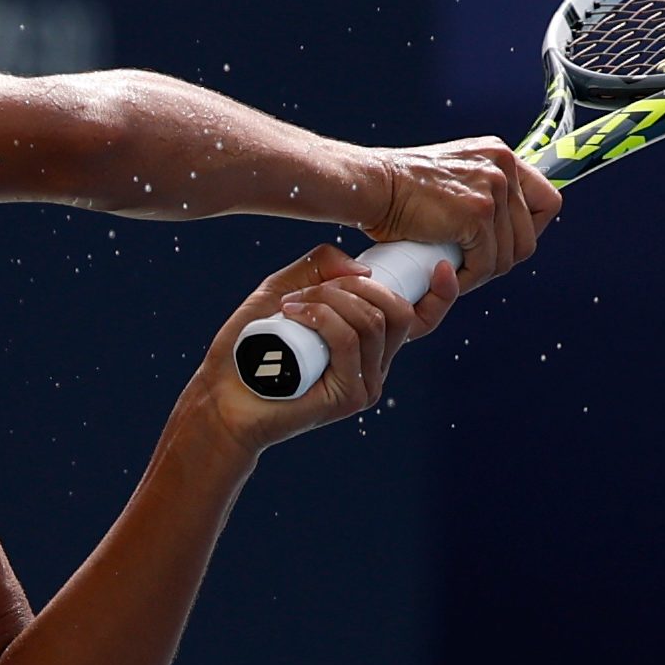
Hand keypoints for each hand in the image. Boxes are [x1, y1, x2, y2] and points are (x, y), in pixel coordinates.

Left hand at [187, 243, 461, 452]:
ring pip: (370, 321)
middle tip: (305, 292)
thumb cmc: (250, 344)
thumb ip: (320, 267)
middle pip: (397, 311)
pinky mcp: (348, 397)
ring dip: (328, 299)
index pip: (421, 318)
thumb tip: (363, 270)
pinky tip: (292, 312)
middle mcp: (376, 365)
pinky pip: (348, 340)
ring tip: (290, 306)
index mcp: (370, 342)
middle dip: (353, 285)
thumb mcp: (285, 288)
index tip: (441, 267)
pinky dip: (322, 315)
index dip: (442, 295)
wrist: (222, 396)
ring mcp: (365, 384)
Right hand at [368, 138, 561, 290]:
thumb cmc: (400, 188)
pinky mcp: (477, 214)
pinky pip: (486, 264)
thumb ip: (482, 191)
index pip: (546, 200)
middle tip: (472, 265)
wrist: (373, 187)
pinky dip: (468, 278)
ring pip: (511, 255)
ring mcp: (492, 189)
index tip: (506, 244)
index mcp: (499, 155)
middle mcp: (502, 166)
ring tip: (456, 269)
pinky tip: (447, 273)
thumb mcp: (454, 176)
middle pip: (530, 235)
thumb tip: (503, 227)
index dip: (531, 230)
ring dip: (484, 272)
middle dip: (502, 258)